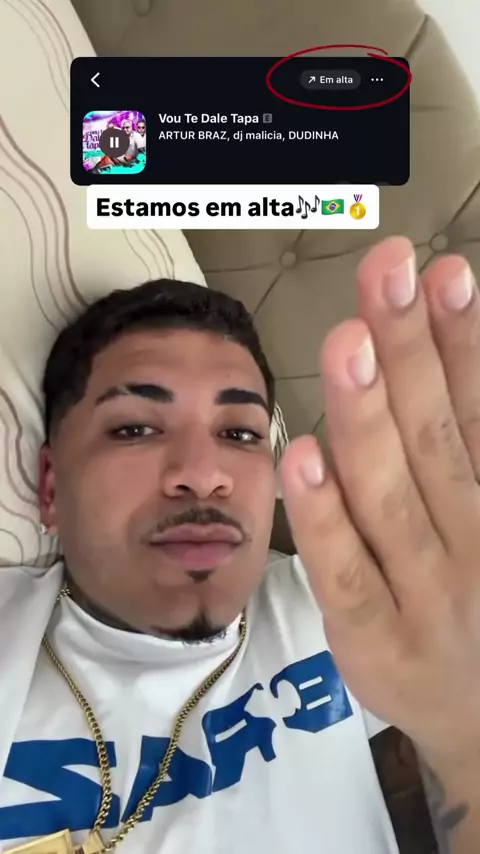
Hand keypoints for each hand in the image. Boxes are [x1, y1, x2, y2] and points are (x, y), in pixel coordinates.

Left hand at [280, 236, 479, 761]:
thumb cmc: (470, 601)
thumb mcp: (478, 520)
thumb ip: (461, 442)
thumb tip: (442, 358)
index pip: (475, 411)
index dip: (462, 341)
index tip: (442, 271)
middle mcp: (467, 537)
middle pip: (433, 437)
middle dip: (410, 351)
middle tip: (388, 272)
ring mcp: (422, 591)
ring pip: (391, 497)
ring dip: (367, 418)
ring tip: (348, 344)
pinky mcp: (375, 641)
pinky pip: (346, 575)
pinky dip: (326, 519)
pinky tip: (303, 456)